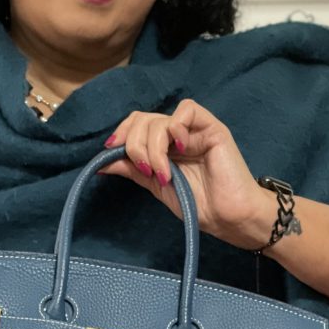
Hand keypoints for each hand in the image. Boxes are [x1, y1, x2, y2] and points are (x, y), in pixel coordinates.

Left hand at [97, 99, 275, 249]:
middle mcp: (177, 134)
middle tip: (145, 171)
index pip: (136, 124)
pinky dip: (176, 129)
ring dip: (153, 148)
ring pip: (159, 119)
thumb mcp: (157, 185)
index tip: (111, 151)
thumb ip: (133, 170)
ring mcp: (194, 129)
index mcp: (164, 145)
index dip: (121, 133)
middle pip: (143, 119)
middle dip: (135, 144)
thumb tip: (102, 162)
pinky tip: (180, 150)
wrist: (226, 217)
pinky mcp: (212, 128)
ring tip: (164, 173)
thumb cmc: (198, 204)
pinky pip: (187, 111)